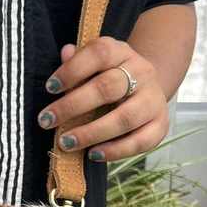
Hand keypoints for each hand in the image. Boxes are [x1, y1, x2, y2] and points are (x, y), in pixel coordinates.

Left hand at [36, 37, 169, 161]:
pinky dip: (115, 151)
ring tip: (66, 142)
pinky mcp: (160, 124)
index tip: (49, 88)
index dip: (73, 70)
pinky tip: (93, 154)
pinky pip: (140, 141)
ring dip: (92, 132)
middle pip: (108, 87)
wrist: (144, 90)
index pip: (99, 53)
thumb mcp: (93, 67)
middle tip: (46, 121)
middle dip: (73, 106)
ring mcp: (153, 99)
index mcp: (121, 53)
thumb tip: (65, 52)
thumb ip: (77, 63)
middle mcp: (142, 73)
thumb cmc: (108, 79)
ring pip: (125, 118)